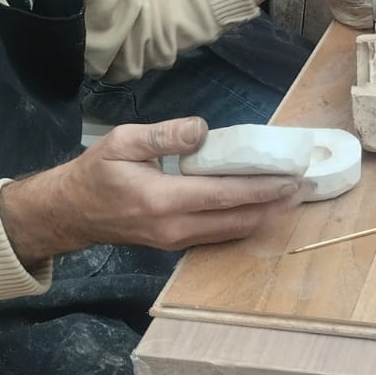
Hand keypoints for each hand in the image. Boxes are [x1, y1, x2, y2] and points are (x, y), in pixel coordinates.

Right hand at [0, 118, 304, 261]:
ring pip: (231, 231)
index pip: (224, 195)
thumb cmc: (96, 172)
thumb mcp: (122, 142)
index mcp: (162, 200)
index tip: (291, 177)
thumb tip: (202, 130)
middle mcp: (174, 228)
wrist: (71, 213)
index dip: (262, 188)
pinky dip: (243, 220)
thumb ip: (164, 134)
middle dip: (274, 204)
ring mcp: (175, 241)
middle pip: (237, 219)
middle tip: (304, 186)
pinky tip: (260, 206)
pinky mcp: (176, 244)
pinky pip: (218, 234)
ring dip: (263, 215)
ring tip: (291, 196)